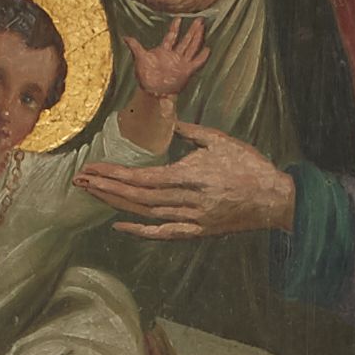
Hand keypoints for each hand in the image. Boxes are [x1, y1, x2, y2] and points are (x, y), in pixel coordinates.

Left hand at [76, 122, 297, 238]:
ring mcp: (192, 218)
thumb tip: (167, 122)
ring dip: (116, 205)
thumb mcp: (220, 140)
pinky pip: (164, 233)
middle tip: (80, 180)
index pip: (143, 177)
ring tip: (93, 194)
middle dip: (106, 188)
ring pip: (146, 214)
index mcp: (191, 175)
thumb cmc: (250, 165)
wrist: (275, 198)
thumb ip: (190, 132)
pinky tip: (118, 225)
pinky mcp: (198, 231)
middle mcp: (188, 199)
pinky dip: (140, 231)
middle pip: (138, 196)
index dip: (114, 174)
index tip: (92, 168)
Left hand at [123, 14, 209, 103]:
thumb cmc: (145, 76)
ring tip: (203, 28)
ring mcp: (181, 62)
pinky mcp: (186, 71)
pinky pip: (196, 62)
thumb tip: (125, 36)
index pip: (171, 36)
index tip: (179, 18)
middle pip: (186, 39)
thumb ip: (135, 47)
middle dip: (192, 29)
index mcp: (164, 51)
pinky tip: (208, 49)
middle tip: (199, 19)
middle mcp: (175, 55)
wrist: (152, 91)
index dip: (175, 27)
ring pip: (192, 47)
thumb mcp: (140, 58)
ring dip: (198, 38)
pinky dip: (202, 56)